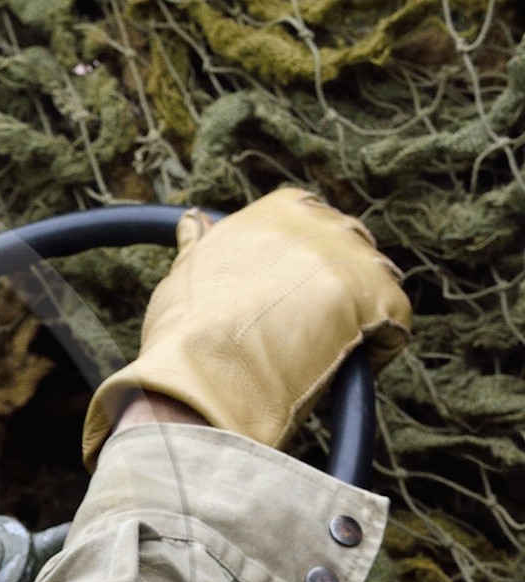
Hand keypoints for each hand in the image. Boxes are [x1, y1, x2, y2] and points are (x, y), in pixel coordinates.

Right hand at [83, 188, 409, 469]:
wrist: (206, 372)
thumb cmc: (188, 331)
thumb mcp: (187, 271)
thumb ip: (202, 244)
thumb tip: (195, 222)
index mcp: (278, 209)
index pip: (310, 217)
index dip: (303, 258)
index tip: (285, 289)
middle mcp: (321, 223)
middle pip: (349, 245)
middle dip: (338, 281)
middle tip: (308, 327)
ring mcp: (354, 258)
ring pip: (376, 282)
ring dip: (360, 312)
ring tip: (324, 349)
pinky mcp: (380, 299)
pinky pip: (395, 323)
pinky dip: (375, 350)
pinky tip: (339, 369)